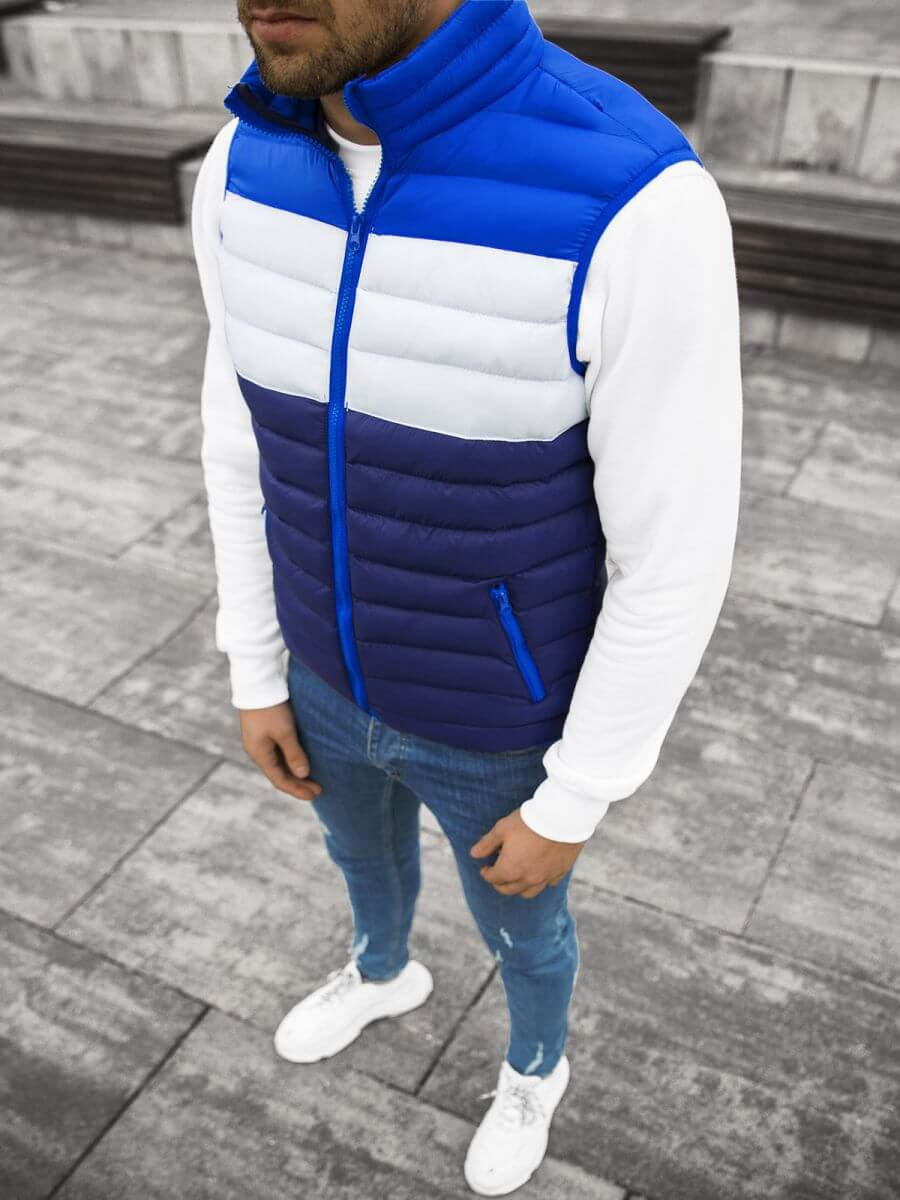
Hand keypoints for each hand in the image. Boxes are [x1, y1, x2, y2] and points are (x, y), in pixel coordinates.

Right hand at [239, 702, 322, 801]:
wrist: (257, 682)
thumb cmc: (271, 707)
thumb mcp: (285, 732)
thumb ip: (294, 754)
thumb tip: (303, 774)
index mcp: (259, 754)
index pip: (280, 779)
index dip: (297, 790)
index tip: (315, 795)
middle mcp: (257, 751)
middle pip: (279, 774)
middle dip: (299, 783)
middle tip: (319, 789)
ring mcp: (259, 741)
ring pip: (279, 764)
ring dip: (295, 772)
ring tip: (313, 779)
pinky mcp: (264, 731)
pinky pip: (278, 754)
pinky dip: (291, 761)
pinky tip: (301, 761)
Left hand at [469, 808, 586, 898]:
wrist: (561, 818)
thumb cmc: (528, 821)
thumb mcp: (502, 828)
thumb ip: (486, 843)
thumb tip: (473, 854)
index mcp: (509, 870)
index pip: (492, 878)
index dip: (486, 873)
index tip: (485, 867)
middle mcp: (527, 879)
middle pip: (508, 890)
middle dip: (500, 884)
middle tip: (497, 875)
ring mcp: (545, 878)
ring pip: (528, 892)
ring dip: (519, 887)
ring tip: (517, 877)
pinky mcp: (560, 872)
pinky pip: (548, 884)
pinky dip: (541, 881)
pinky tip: (539, 871)